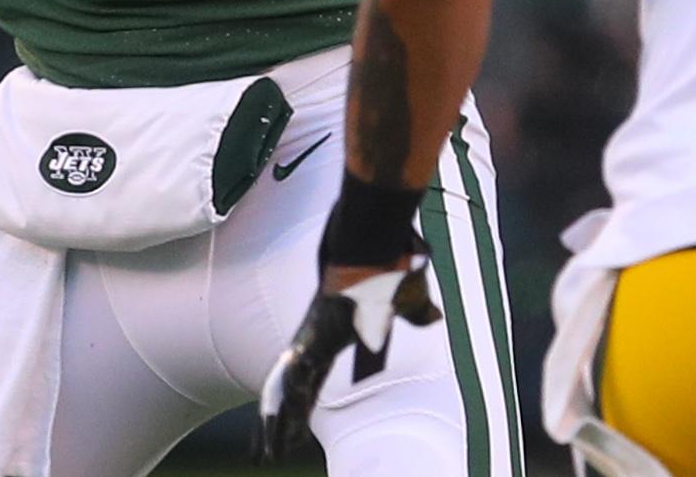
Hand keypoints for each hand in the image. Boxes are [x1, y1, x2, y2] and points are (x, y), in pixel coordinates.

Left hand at [255, 260, 439, 462]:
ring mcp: (309, 339)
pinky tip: (269, 426)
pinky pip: (290, 378)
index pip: (314, 378)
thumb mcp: (405, 297)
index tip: (295, 427)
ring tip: (263, 456)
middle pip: (295, 391)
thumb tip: (433, 318)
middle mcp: (314, 340)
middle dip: (283, 423)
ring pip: (286, 392)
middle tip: (266, 453)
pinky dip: (281, 405)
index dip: (304, 403)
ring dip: (275, 425)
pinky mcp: (309, 336)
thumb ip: (414, 312)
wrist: (370, 240)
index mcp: (330, 336)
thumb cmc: (387, 264)